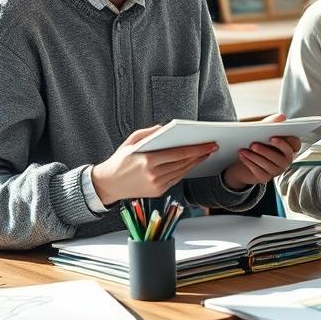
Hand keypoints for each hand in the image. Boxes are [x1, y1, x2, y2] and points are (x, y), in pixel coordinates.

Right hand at [92, 125, 216, 204]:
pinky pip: (176, 179)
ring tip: (205, 154)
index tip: (208, 143)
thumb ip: (148, 133)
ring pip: (182, 172)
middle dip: (200, 154)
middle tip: (212, 146)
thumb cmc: (119, 160)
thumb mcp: (130, 142)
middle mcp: (154, 175)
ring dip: (195, 163)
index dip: (196, 149)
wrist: (108, 184)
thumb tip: (166, 128)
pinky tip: (192, 163)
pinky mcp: (158, 192)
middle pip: (183, 163)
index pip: (178, 154)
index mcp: (148, 161)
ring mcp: (156, 185)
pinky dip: (185, 170)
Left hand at [222, 113, 300, 189]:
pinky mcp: (265, 178)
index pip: (296, 144)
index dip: (287, 142)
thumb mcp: (262, 131)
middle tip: (253, 144)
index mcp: (288, 146)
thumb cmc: (257, 142)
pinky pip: (259, 171)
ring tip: (243, 149)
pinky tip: (241, 156)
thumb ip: (271, 123)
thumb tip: (282, 116)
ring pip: (269, 165)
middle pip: (282, 157)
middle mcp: (285, 160)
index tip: (273, 137)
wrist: (243, 159)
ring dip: (255, 157)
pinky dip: (249, 163)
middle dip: (267, 151)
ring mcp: (276, 170)